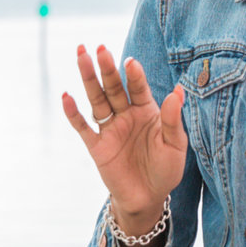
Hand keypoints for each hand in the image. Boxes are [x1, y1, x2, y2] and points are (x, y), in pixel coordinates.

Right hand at [62, 45, 189, 244]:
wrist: (148, 198)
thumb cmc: (165, 170)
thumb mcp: (175, 145)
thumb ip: (174, 119)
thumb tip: (179, 90)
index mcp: (147, 111)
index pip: (139, 88)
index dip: (134, 75)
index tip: (130, 62)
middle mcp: (126, 115)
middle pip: (114, 87)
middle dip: (107, 68)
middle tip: (100, 48)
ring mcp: (110, 129)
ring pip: (97, 99)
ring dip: (89, 79)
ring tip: (81, 55)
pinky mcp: (97, 146)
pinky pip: (83, 127)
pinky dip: (73, 113)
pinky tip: (66, 96)